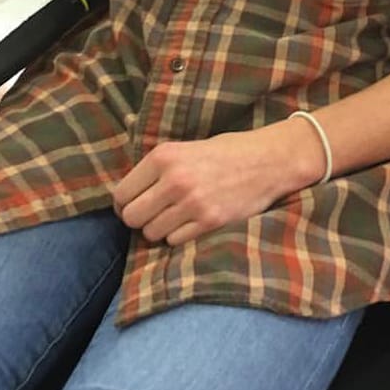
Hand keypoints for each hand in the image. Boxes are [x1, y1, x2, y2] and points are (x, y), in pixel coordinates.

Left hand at [113, 124, 314, 245]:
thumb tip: (126, 197)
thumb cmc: (225, 152)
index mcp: (164, 156)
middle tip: (153, 215)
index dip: (124, 203)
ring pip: (152, 233)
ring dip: (160, 229)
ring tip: (175, 217)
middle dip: (139, 219)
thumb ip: (156, 169)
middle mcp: (174, 179)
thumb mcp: (185, 148)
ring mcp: (192, 203)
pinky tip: (191, 222)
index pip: (121, 193)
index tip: (133, 205)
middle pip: (132, 217)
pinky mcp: (210, 222)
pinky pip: (175, 241)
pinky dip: (179, 236)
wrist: (268, 160)